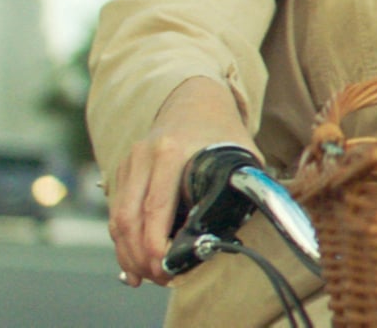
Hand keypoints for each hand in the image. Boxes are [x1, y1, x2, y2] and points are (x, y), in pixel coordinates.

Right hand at [107, 77, 253, 286]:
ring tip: (145, 275)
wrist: (194, 99)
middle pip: (129, 218)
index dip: (156, 244)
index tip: (166, 267)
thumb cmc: (222, 131)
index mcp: (172, 151)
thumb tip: (260, 222)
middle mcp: (144, 155)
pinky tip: (133, 260)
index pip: (156, 207)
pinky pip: (117, 211)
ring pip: (118, 218)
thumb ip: (248, 187)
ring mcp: (130, 162)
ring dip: (128, 252)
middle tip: (158, 277)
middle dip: (140, 255)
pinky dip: (122, 239)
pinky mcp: (122, 169)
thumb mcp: (242, 154)